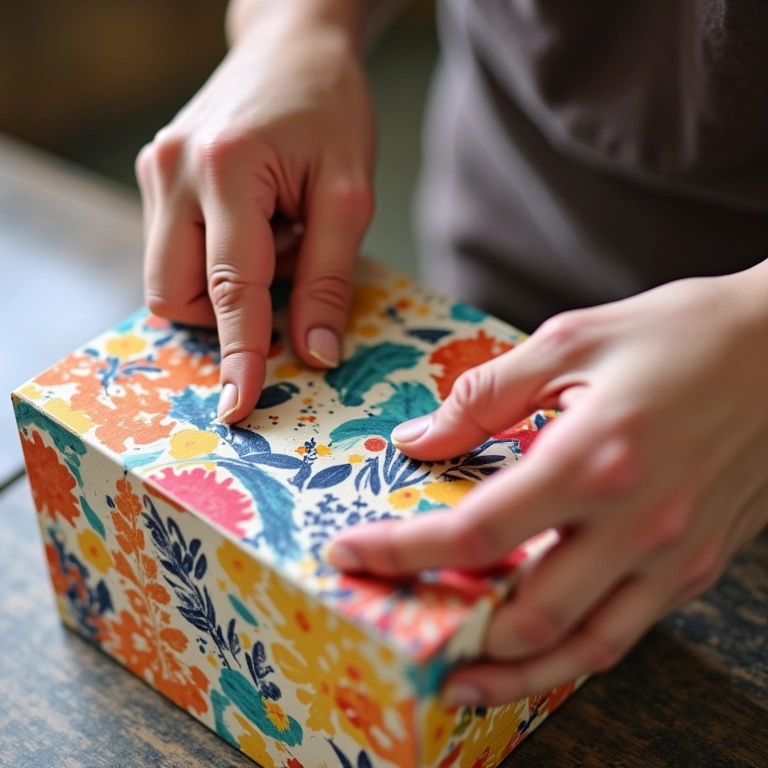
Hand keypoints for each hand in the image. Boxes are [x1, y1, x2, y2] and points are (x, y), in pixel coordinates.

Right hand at [136, 3, 374, 421]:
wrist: (292, 46)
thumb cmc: (329, 110)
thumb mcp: (349, 194)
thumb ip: (329, 278)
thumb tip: (315, 355)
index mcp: (227, 170)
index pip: (229, 288)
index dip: (238, 354)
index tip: (238, 407)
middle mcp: (173, 172)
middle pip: (174, 294)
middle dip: (224, 317)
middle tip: (284, 277)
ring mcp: (155, 172)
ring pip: (167, 278)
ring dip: (221, 287)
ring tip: (273, 239)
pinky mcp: (155, 176)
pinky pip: (171, 250)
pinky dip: (213, 262)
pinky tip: (252, 228)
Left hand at [328, 264, 767, 705]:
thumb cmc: (683, 334)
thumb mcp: (572, 341)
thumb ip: (484, 395)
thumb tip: (419, 440)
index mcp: (593, 459)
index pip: (475, 533)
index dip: (402, 552)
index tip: (351, 556)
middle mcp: (636, 524)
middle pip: (526, 616)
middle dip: (453, 633)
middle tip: (401, 625)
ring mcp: (674, 556)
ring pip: (583, 649)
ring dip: (514, 673)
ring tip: (461, 677)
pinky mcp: (699, 565)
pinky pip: (626, 629)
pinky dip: (573, 647)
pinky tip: (538, 639)